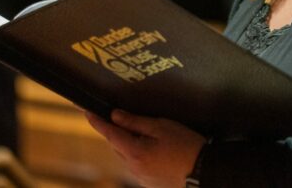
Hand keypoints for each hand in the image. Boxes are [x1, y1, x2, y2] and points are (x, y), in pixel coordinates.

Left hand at [85, 109, 205, 187]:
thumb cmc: (186, 146)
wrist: (205, 172)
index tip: (86, 111)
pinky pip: (137, 165)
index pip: (109, 133)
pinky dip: (139, 154)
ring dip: (129, 143)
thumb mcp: (162, 127)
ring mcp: (141, 178)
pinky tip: (155, 149)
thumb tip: (115, 116)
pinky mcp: (149, 183)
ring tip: (147, 133)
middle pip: (117, 145)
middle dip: (117, 131)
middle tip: (120, 116)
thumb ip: (136, 122)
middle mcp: (133, 168)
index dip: (97, 121)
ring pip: (127, 155)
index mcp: (134, 152)